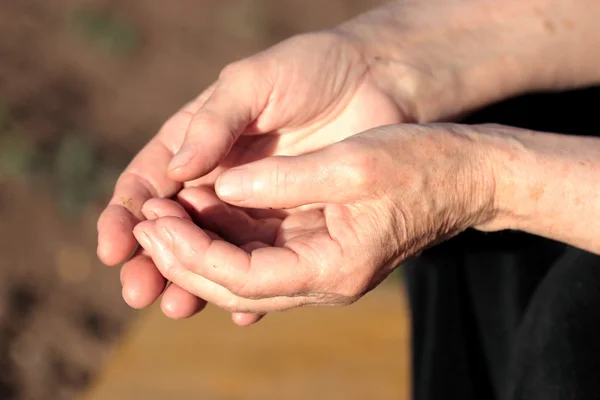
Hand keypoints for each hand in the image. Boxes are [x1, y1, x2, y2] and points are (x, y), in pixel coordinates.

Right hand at [97, 30, 401, 321]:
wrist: (371, 80)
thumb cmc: (307, 69)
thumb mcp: (253, 84)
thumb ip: (215, 123)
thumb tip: (176, 171)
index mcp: (196, 142)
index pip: (148, 183)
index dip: (127, 216)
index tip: (115, 247)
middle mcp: (217, 178)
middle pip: (174, 228)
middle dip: (154, 261)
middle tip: (139, 291)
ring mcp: (253, 204)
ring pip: (214, 251)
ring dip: (193, 282)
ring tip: (178, 307)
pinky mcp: (290, 222)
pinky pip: (263, 259)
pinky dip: (249, 286)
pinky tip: (241, 309)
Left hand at [131, 125, 495, 312]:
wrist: (468, 175)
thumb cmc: (422, 165)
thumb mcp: (353, 163)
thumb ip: (285, 180)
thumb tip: (222, 184)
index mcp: (334, 269)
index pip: (243, 279)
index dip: (191, 253)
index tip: (155, 220)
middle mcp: (324, 280)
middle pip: (236, 287)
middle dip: (183, 257)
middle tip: (144, 223)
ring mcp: (322, 268)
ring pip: (243, 274)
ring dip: (199, 249)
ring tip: (158, 217)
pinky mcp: (321, 249)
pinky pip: (262, 255)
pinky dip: (226, 238)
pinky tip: (200, 213)